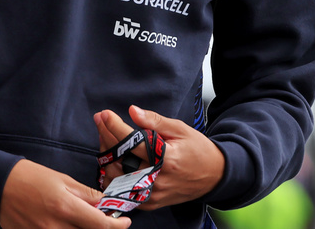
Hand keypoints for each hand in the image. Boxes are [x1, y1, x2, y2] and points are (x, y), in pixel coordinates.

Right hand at [0, 159, 131, 228]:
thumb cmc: (32, 177)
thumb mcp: (63, 180)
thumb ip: (86, 195)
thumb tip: (105, 203)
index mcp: (65, 208)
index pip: (100, 225)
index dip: (117, 226)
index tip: (125, 222)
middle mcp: (54, 227)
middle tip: (106, 220)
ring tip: (85, 219)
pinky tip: (68, 224)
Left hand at [94, 106, 225, 208]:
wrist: (213, 175)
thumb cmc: (198, 149)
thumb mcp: (180, 129)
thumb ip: (155, 121)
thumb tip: (133, 111)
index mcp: (166, 158)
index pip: (132, 142)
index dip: (114, 126)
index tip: (104, 114)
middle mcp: (157, 179)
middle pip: (120, 159)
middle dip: (106, 137)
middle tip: (101, 122)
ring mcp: (152, 194)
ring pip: (116, 178)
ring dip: (107, 157)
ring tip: (107, 139)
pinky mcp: (150, 203)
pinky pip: (123, 192)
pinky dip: (114, 177)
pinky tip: (112, 161)